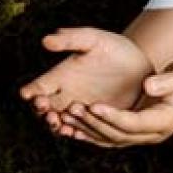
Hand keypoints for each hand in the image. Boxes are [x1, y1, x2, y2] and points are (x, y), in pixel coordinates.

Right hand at [20, 27, 152, 134]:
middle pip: (44, 109)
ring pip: (61, 123)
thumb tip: (46, 40)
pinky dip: (77, 133)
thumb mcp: (94, 39)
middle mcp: (66, 95)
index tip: (34, 95)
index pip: (37, 88)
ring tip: (63, 125)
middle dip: (43, 113)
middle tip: (48, 112)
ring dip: (59, 125)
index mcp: (60, 76)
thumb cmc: (114, 47)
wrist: (140, 64)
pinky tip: (77, 132)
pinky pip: (82, 130)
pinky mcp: (97, 119)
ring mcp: (81, 109)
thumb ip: (71, 39)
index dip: (32, 93)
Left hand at [60, 60, 172, 147]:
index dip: (113, 117)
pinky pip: (108, 139)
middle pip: (119, 135)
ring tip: (64, 116)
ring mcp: (143, 138)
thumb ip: (170, 80)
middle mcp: (153, 135)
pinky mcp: (133, 135)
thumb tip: (148, 86)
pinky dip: (89, 134)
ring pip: (110, 140)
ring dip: (87, 130)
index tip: (93, 105)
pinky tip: (70, 127)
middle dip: (94, 123)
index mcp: (166, 121)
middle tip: (71, 108)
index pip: (135, 123)